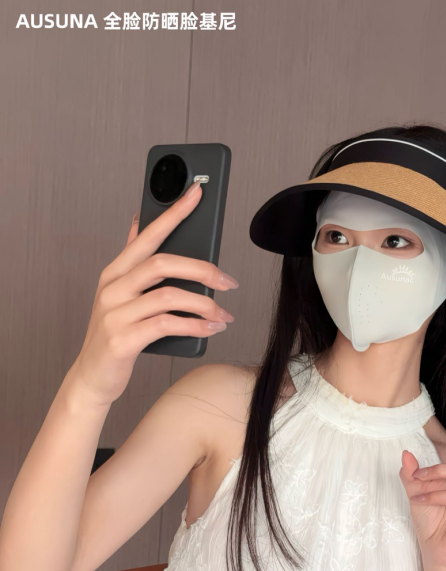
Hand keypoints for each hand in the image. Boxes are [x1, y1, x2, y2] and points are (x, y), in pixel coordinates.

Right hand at [73, 181, 238, 406]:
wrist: (92, 377)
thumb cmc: (116, 334)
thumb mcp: (120, 295)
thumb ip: (133, 262)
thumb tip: (141, 222)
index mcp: (115, 272)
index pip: (147, 235)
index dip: (173, 213)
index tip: (197, 193)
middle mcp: (112, 288)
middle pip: (162, 263)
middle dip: (202, 269)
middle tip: (228, 281)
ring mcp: (115, 313)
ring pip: (168, 296)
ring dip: (204, 304)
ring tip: (223, 314)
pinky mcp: (122, 340)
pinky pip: (166, 325)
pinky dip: (194, 326)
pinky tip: (211, 329)